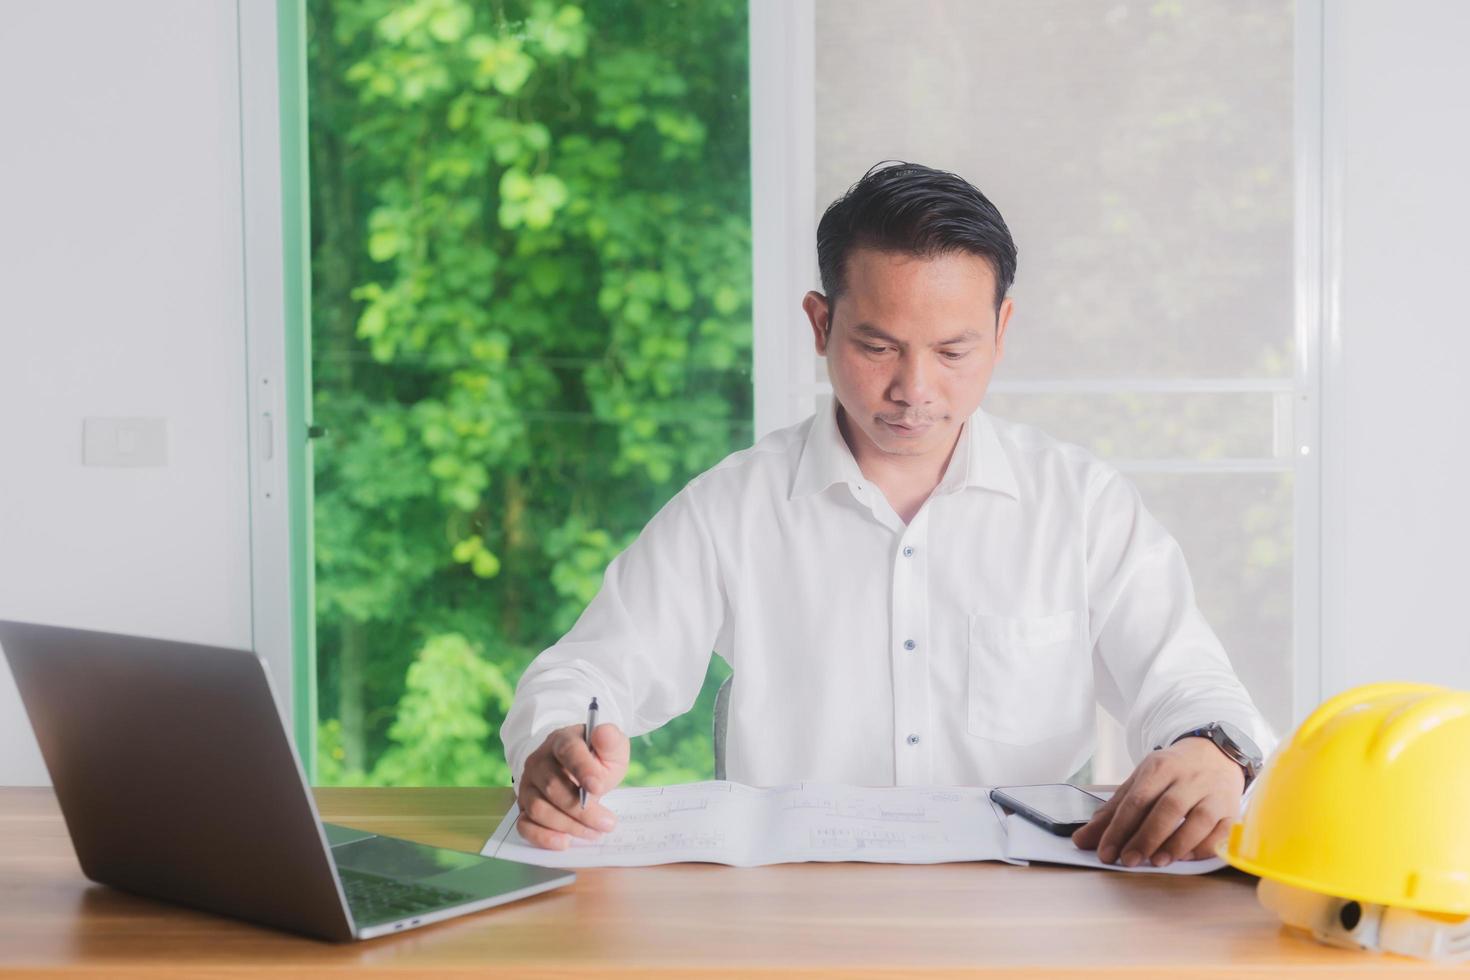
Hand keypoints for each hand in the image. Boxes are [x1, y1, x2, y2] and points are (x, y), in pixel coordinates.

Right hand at [516, 722, 629, 849]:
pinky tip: (564, 842)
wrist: (579, 768)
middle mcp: (539, 761)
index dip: (582, 769)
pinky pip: (524, 824)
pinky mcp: (524, 805)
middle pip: (553, 786)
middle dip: (581, 809)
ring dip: (567, 825)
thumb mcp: (611, 748)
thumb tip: (603, 733)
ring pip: (539, 808)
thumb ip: (611, 741)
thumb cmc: (596, 759)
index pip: (568, 751)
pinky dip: (542, 837)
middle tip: (607, 823)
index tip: (598, 787)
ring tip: (593, 833)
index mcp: (562, 740)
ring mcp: (528, 784)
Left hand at [1069, 736, 1244, 867]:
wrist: (1214, 753)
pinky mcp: (1231, 810)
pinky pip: (1221, 832)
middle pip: (1167, 809)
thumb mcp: (1140, 782)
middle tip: (1127, 861)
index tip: (1105, 852)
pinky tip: (1185, 858)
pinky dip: (1203, 847)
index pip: (1137, 799)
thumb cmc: (1171, 772)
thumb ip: (1112, 812)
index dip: (1119, 828)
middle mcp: (1189, 778)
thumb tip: (1082, 840)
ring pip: (1198, 820)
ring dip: (1176, 844)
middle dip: (1145, 837)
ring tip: (1155, 862)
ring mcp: (1214, 794)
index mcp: (1160, 767)